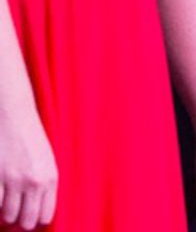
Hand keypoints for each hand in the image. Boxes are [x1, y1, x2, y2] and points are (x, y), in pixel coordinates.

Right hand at [0, 112, 56, 229]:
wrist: (13, 115)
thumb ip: (44, 184)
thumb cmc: (29, 136)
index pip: (45, 216)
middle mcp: (34, 182)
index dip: (34, 221)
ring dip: (4, 215)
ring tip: (4, 204)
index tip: (26, 219)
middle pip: (26, 222)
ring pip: (8, 216)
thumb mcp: (46, 159)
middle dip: (18, 223)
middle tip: (12, 217)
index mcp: (50, 178)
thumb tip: (37, 210)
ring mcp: (13, 180)